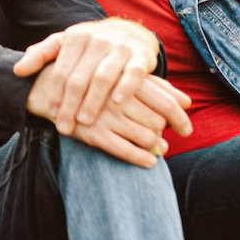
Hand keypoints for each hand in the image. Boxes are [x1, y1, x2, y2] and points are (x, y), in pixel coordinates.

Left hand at [16, 18, 159, 131]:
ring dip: (93, 102)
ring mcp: (120, 48)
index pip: (60, 71)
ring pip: (103, 77)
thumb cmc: (91, 44)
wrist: (130, 32)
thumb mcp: (64, 43)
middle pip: (79, 78)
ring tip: (84, 122)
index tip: (50, 114)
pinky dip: (125, 88)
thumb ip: (40, 55)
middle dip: (70, 105)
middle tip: (64, 127)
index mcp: (75, 37)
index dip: (54, 94)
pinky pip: (133, 74)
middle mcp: (97, 40)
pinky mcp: (141, 57)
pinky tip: (116, 103)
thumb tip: (17, 71)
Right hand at [69, 74, 192, 166]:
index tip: (186, 130)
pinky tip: (149, 162)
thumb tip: (187, 102)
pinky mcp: (92, 133)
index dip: (180, 119)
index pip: (165, 102)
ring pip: (146, 136)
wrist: (52, 88)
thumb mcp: (124, 77)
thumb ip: (157, 87)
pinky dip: (142, 159)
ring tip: (159, 149)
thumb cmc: (96, 81)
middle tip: (164, 139)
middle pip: (158, 121)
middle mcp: (118, 96)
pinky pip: (125, 151)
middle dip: (164, 133)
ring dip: (157, 147)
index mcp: (127, 79)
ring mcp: (106, 115)